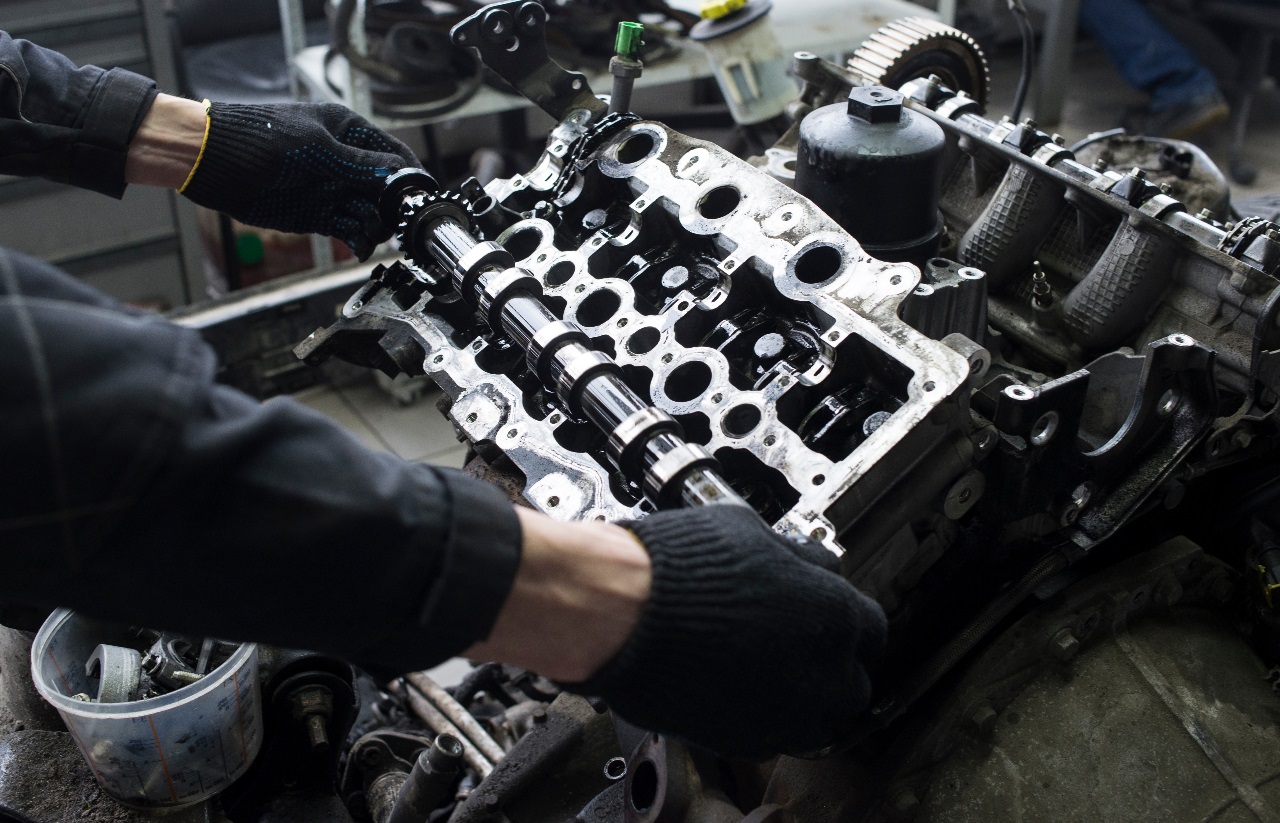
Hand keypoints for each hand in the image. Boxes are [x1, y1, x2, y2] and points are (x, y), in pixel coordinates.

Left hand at [178, 102, 419, 259]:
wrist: (209, 162)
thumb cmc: (256, 139)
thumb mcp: (316, 150)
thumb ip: (360, 166)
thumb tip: (400, 176)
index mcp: (348, 133)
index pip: (394, 155)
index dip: (410, 178)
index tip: (421, 200)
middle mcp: (345, 162)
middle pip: (386, 190)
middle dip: (393, 209)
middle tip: (395, 225)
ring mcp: (332, 189)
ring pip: (370, 214)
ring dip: (375, 228)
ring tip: (369, 236)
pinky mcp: (318, 215)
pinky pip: (349, 229)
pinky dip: (357, 240)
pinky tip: (357, 247)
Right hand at [568, 506, 886, 759]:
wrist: (620, 612)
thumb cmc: (676, 568)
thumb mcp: (749, 532)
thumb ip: (791, 557)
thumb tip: (800, 560)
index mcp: (832, 613)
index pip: (872, 629)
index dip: (847, 623)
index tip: (831, 621)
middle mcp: (820, 671)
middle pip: (853, 683)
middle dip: (831, 667)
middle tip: (799, 647)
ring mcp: (784, 712)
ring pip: (820, 720)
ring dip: (805, 699)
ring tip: (770, 674)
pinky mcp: (743, 739)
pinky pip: (774, 737)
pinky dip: (764, 717)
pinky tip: (739, 690)